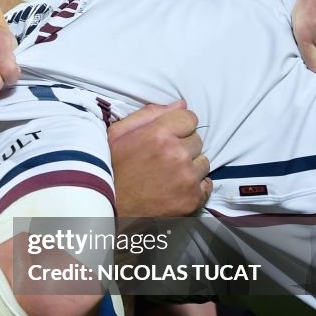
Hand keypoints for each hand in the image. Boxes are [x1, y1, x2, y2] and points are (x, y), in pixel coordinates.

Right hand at [108, 101, 210, 216]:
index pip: (189, 117)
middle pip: (197, 139)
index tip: (167, 136)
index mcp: (158, 135)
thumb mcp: (117, 135)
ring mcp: (187, 178)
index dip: (178, 126)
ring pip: (204, 162)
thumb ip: (148, 114)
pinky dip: (194, 186)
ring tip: (167, 174)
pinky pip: (206, 184)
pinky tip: (174, 188)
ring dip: (190, 166)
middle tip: (162, 158)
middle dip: (183, 146)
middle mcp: (177, 154)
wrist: (109, 210)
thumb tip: (179, 104)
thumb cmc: (110, 171)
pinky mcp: (192, 199)